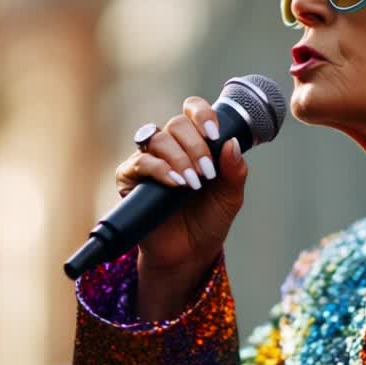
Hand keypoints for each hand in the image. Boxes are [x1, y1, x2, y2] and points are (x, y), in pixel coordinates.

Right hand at [115, 97, 247, 318]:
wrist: (189, 254)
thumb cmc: (208, 221)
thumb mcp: (230, 196)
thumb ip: (235, 170)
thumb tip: (232, 143)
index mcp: (194, 142)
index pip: (193, 110)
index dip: (203, 114)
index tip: (215, 135)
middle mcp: (170, 147)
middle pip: (177, 123)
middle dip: (195, 145)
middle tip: (207, 173)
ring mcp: (149, 161)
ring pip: (158, 138)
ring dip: (179, 157)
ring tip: (193, 182)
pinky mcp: (131, 179)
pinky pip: (139, 162)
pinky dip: (159, 169)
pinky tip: (175, 183)